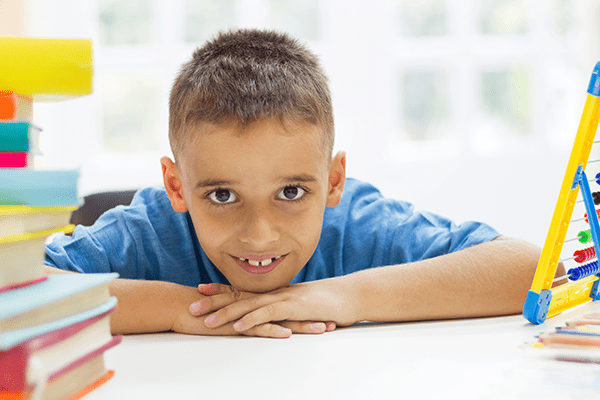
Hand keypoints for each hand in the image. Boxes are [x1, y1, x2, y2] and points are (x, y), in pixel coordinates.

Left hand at [189, 277, 359, 336]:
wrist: (349, 296)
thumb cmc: (327, 302)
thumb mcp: (301, 306)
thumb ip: (285, 308)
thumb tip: (271, 316)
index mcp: (275, 291)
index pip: (244, 289)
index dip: (222, 290)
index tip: (202, 290)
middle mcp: (275, 292)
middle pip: (240, 296)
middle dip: (215, 301)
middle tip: (192, 306)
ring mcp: (284, 299)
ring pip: (250, 305)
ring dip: (228, 312)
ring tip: (207, 320)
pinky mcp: (294, 308)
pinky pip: (269, 313)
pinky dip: (252, 318)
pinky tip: (239, 325)